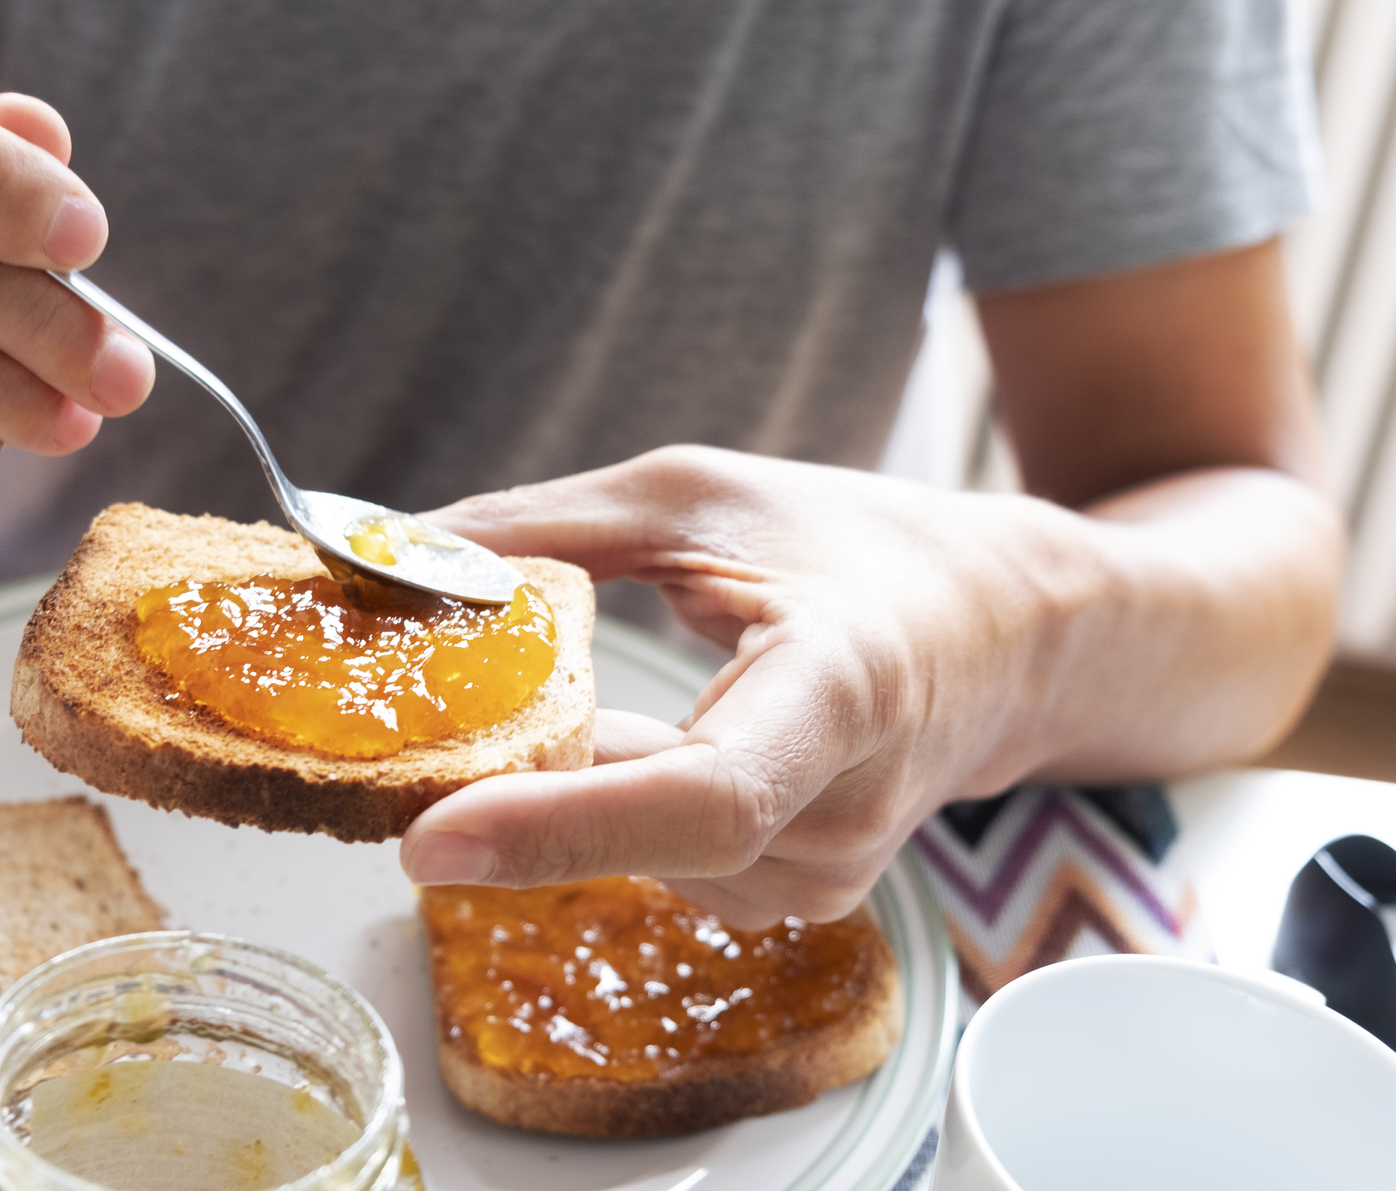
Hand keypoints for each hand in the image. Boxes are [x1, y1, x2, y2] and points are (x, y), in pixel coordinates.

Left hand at [399, 445, 1107, 925]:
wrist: (1001, 634)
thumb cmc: (856, 546)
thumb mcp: (700, 497)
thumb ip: (546, 525)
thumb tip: (395, 552)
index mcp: (841, 689)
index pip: (704, 795)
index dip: (559, 824)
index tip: (430, 838)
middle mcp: (844, 810)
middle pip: (641, 835)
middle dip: (506, 791)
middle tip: (394, 738)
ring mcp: (826, 873)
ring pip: (631, 848)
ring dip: (557, 786)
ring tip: (547, 701)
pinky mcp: (797, 896)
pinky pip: (655, 858)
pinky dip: (599, 803)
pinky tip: (610, 741)